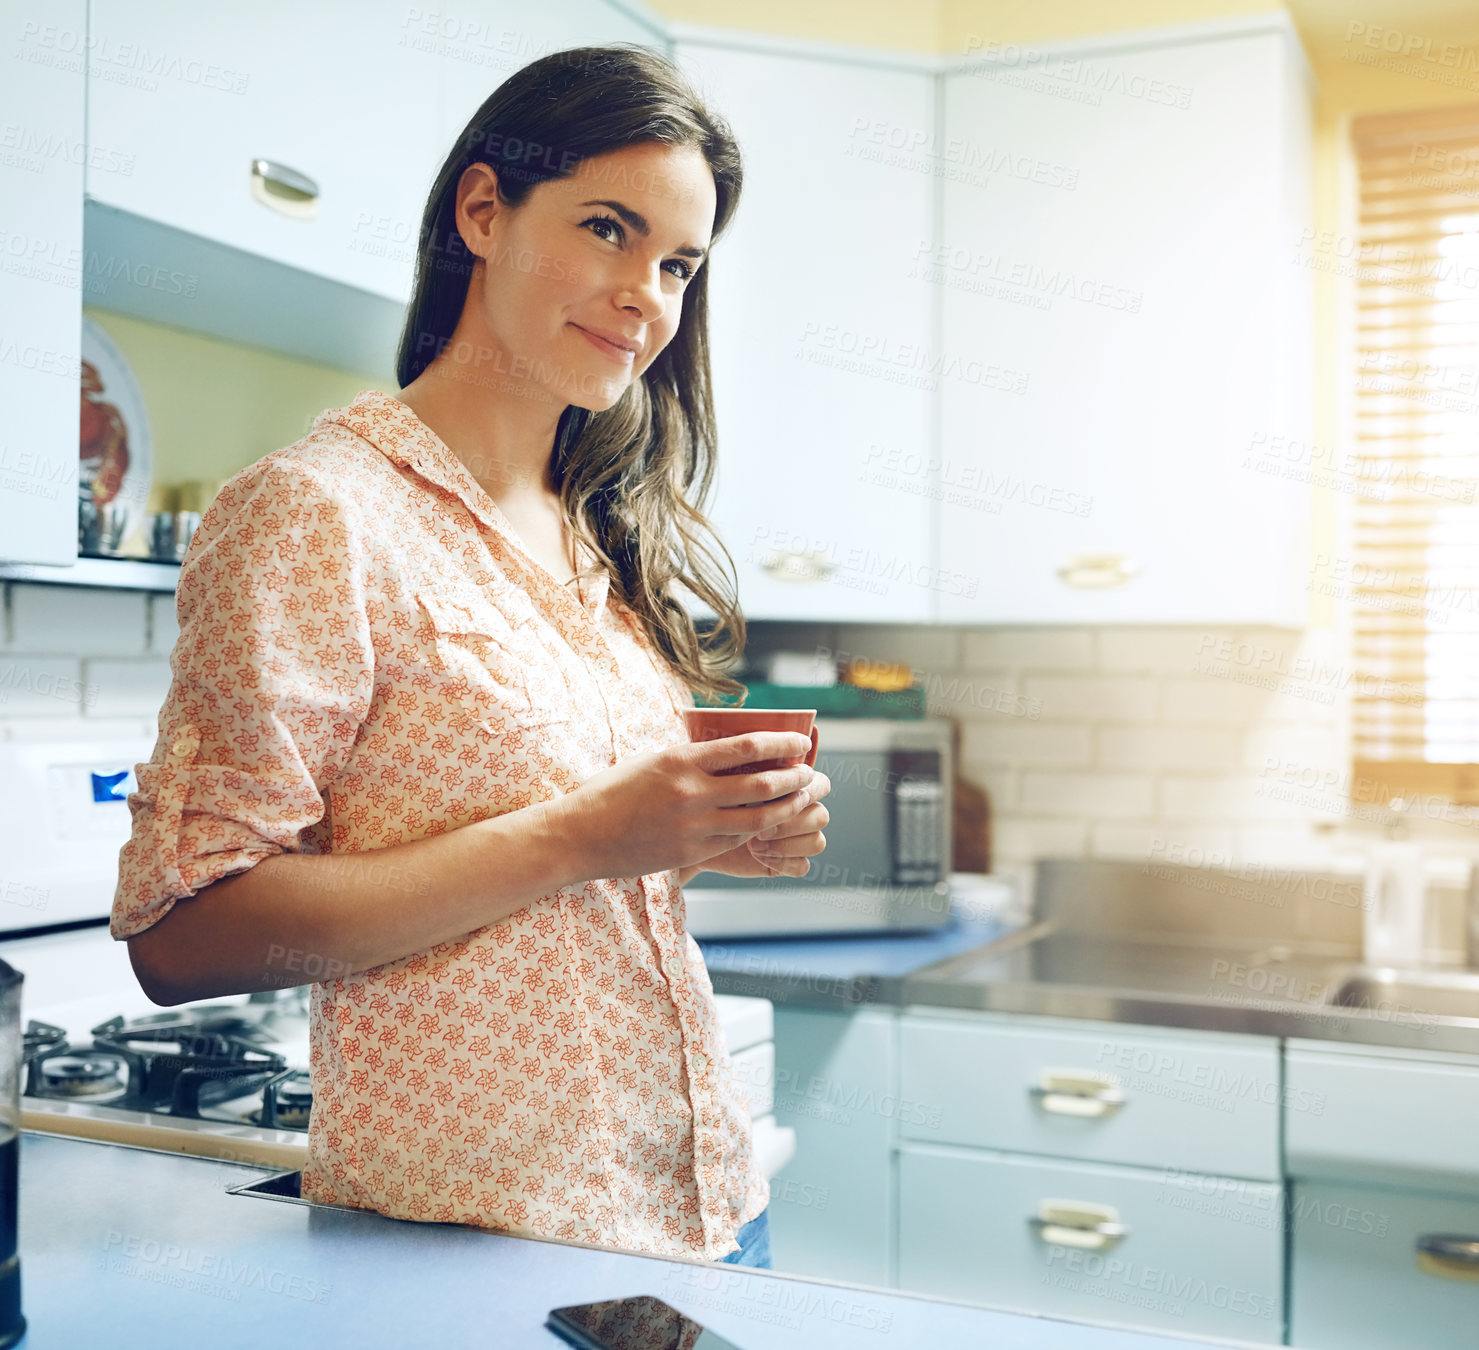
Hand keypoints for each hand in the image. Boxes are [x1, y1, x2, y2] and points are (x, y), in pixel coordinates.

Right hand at [551, 731, 818, 882]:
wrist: (581, 835)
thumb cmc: (612, 792)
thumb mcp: (652, 761)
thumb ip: (691, 758)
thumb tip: (734, 751)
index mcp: (682, 760)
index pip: (747, 747)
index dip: (782, 744)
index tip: (801, 742)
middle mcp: (692, 792)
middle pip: (761, 785)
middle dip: (794, 779)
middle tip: (809, 775)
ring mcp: (693, 827)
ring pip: (757, 819)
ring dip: (785, 808)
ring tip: (798, 801)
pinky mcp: (690, 854)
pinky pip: (734, 840)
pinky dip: (756, 831)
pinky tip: (767, 824)